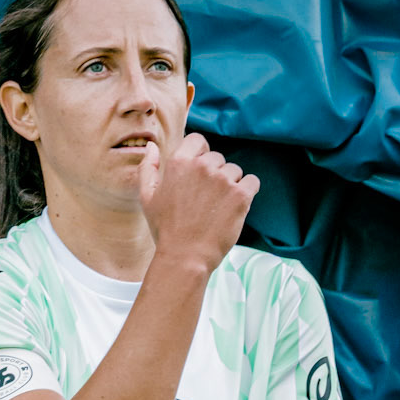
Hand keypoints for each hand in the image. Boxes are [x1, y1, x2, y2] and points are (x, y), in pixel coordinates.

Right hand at [136, 132, 258, 274]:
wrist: (185, 258)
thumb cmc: (165, 230)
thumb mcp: (147, 198)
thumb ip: (148, 168)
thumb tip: (151, 146)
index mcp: (179, 163)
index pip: (198, 141)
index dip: (200, 155)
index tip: (199, 175)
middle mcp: (202, 166)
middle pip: (218, 158)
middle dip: (214, 175)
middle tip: (205, 202)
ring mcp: (223, 180)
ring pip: (235, 171)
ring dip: (230, 185)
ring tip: (217, 209)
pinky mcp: (240, 195)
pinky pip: (252, 182)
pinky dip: (246, 193)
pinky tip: (234, 208)